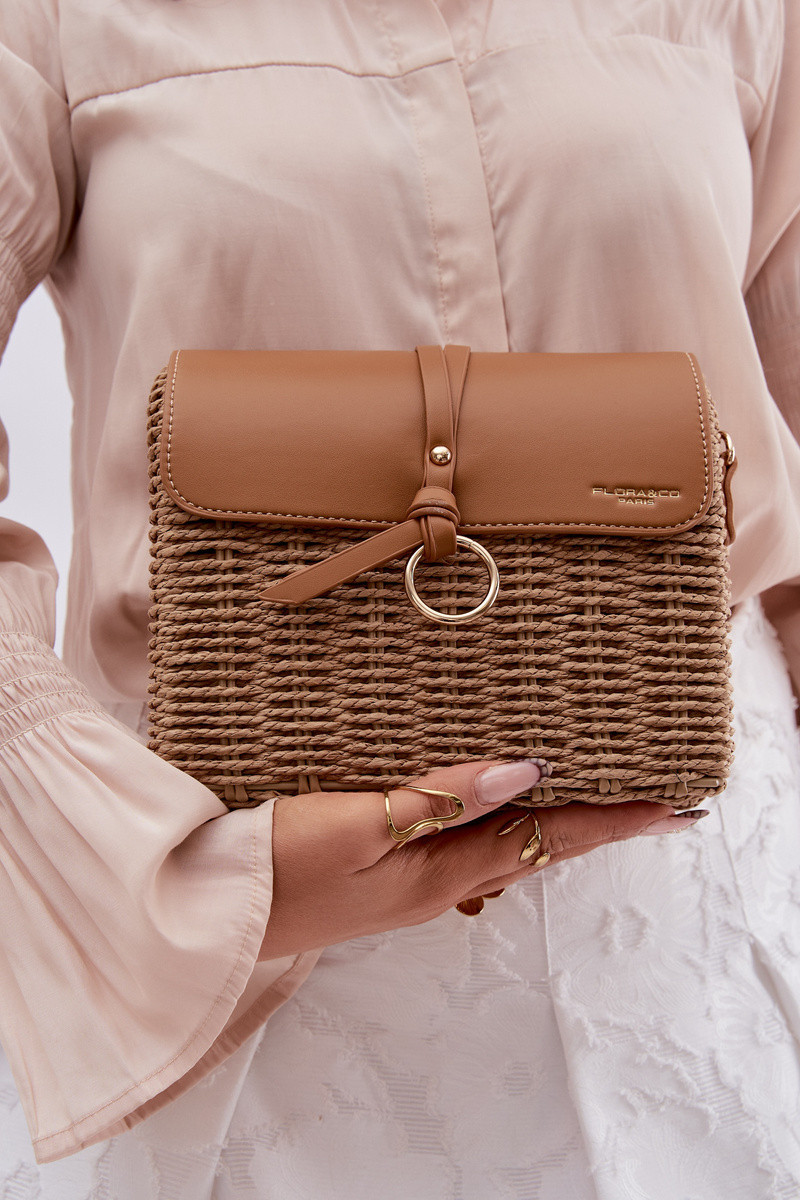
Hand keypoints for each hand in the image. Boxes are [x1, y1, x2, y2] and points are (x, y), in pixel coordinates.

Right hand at [258, 759, 703, 958]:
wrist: (209, 917)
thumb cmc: (277, 867)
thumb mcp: (358, 827)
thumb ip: (443, 798)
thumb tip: (530, 771)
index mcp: (441, 871)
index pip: (548, 838)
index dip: (613, 820)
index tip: (674, 806)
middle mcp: (438, 879)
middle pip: (538, 845)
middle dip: (598, 822)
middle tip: (650, 797)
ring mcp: (411, 877)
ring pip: (505, 842)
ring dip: (555, 820)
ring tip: (592, 793)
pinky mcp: (383, 865)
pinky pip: (464, 839)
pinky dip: (500, 815)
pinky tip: (495, 795)